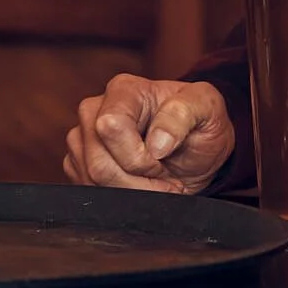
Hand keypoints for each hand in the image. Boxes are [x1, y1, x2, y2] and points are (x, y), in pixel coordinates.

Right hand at [64, 72, 234, 194]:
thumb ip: (185, 113)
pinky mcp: (79, 163)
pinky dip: (119, 198)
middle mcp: (96, 109)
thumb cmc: (200, 123)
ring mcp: (83, 137)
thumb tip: (156, 142)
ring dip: (131, 192)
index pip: (110, 126)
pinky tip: (141, 186)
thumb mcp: (207, 108)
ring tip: (157, 181)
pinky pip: (87, 190)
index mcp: (124, 89)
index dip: (137, 155)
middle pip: (98, 162)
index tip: (162, 159)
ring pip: (91, 181)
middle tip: (165, 177)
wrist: (195, 149)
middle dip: (137, 181)